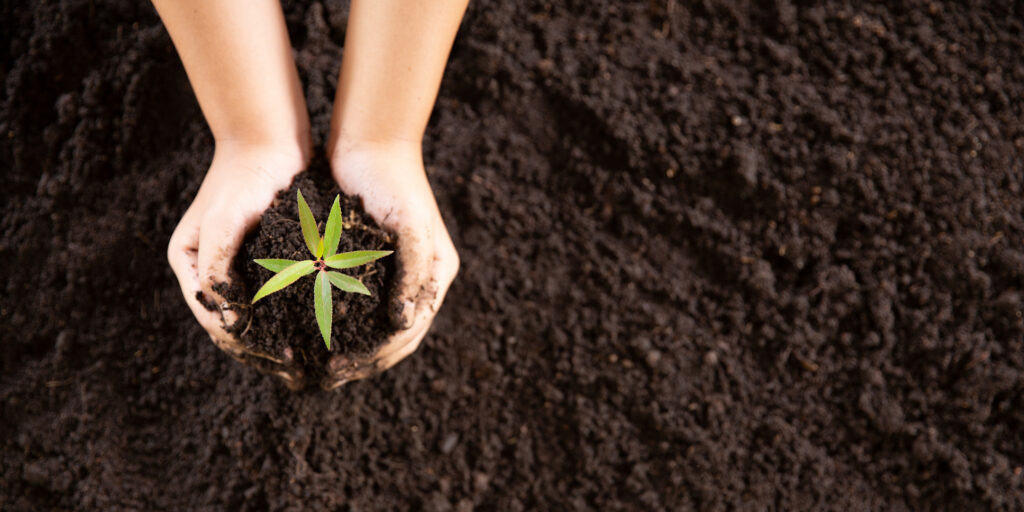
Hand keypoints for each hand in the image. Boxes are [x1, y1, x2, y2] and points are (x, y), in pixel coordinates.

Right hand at [167, 142, 308, 387]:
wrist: (268, 139)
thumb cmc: (243, 177)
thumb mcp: (224, 222)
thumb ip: (218, 269)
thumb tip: (227, 321)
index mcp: (189, 264)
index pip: (214, 320)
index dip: (245, 345)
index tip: (281, 359)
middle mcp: (210, 269)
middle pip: (233, 325)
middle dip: (263, 350)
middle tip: (298, 370)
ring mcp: (239, 264)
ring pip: (257, 315)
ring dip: (279, 338)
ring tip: (310, 359)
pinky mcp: (267, 256)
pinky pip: (277, 296)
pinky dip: (293, 315)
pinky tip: (319, 328)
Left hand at [323, 141, 458, 388]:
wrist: (372, 141)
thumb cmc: (394, 181)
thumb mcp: (409, 226)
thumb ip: (413, 274)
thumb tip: (403, 324)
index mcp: (437, 274)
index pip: (411, 331)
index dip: (379, 355)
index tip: (342, 368)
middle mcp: (418, 279)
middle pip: (395, 337)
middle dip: (364, 360)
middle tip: (327, 377)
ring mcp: (394, 272)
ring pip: (374, 326)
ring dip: (352, 348)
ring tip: (320, 366)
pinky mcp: (368, 263)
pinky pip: (356, 304)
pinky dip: (339, 322)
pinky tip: (312, 331)